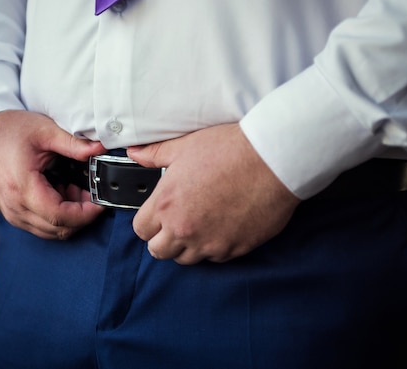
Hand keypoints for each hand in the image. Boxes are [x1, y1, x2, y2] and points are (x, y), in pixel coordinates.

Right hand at [0, 110, 106, 239]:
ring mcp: (13, 212)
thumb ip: (75, 144)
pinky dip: (57, 216)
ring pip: (51, 231)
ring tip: (74, 189)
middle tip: (90, 192)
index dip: (85, 214)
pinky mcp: (14, 213)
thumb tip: (100, 149)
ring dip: (69, 217)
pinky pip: (41, 225)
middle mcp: (15, 206)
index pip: (60, 216)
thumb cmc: (11, 130)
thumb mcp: (46, 131)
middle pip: (58, 228)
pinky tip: (61, 192)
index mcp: (22, 187)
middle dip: (81, 215)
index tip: (100, 202)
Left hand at [127, 123, 299, 263]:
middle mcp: (183, 229)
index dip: (148, 222)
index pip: (140, 230)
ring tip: (200, 225)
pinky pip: (215, 258)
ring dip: (188, 246)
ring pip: (186, 259)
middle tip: (177, 223)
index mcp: (165, 204)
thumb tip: (135, 153)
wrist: (271, 160)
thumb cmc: (229, 149)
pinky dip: (214, 247)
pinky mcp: (234, 249)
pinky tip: (222, 227)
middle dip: (163, 239)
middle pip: (158, 251)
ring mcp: (209, 243)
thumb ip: (154, 154)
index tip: (157, 215)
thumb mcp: (184, 146)